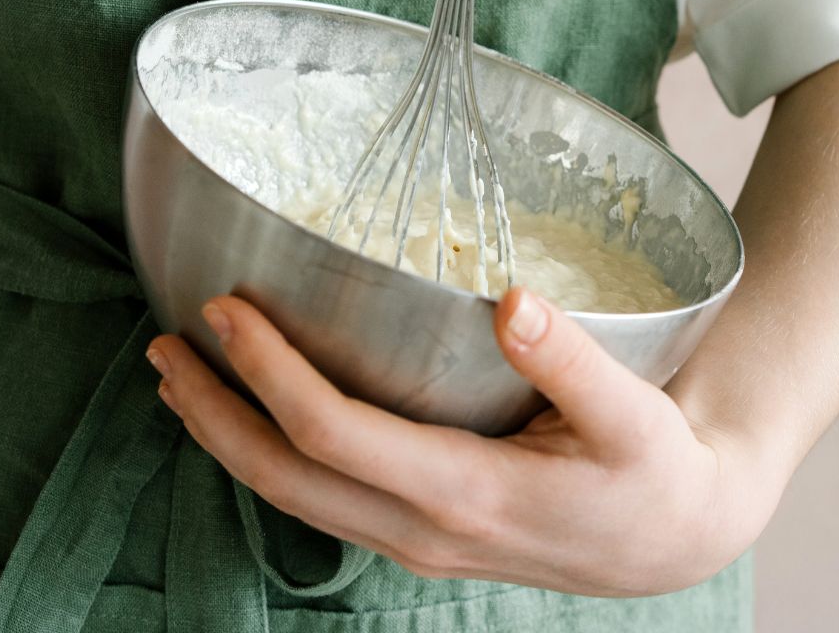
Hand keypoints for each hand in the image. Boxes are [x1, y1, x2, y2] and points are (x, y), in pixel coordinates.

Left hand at [145, 290, 781, 596]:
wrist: (675, 539)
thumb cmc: (656, 472)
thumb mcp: (634, 417)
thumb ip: (573, 361)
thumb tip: (514, 300)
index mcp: (469, 492)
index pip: (335, 435)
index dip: (270, 374)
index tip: (225, 312)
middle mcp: (426, 527)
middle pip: (286, 479)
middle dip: (214, 415)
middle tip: (162, 348)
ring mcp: (419, 539)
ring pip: (296, 499)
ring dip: (229, 442)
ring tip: (183, 384)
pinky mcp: (425, 532)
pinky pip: (326, 501)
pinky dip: (275, 460)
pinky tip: (259, 424)